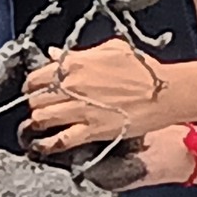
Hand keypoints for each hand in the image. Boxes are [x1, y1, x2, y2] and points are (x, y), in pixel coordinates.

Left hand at [22, 39, 181, 153]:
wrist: (163, 92)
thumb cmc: (142, 69)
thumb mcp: (110, 50)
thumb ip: (79, 53)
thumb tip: (55, 54)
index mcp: (75, 64)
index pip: (37, 76)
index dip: (32, 85)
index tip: (35, 90)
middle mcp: (73, 86)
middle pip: (36, 99)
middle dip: (34, 105)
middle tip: (40, 108)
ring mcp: (81, 109)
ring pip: (42, 118)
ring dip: (37, 123)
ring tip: (40, 126)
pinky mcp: (91, 130)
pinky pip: (60, 140)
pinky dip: (47, 145)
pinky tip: (41, 146)